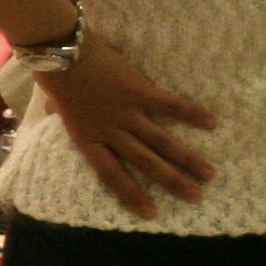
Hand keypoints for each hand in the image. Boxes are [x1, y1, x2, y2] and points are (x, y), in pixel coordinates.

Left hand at [40, 39, 217, 219]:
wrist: (62, 51)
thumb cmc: (56, 75)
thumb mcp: (54, 103)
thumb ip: (60, 114)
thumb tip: (52, 114)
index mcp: (88, 139)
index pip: (112, 176)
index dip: (132, 195)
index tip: (151, 213)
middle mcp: (111, 132)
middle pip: (145, 163)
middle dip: (172, 182)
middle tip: (196, 197)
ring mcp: (127, 112)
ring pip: (162, 142)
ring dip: (187, 159)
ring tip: (209, 174)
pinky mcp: (140, 90)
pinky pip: (170, 105)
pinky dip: (192, 114)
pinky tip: (213, 124)